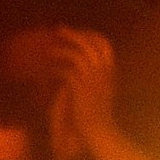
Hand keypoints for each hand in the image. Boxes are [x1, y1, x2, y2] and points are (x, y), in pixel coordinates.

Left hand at [47, 26, 117, 147]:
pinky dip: (57, 68)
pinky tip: (49, 70)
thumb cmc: (98, 112)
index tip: (76, 32)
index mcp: (110, 69)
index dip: (89, 34)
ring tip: (49, 49)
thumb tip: (88, 62)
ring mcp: (92, 79)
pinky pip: (67, 70)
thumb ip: (97, 74)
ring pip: (77, 54)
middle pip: (89, 43)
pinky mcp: (80, 88)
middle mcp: (103, 71)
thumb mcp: (102, 88)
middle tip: (58, 29)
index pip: (104, 43)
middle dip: (73, 34)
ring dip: (62, 48)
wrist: (99, 130)